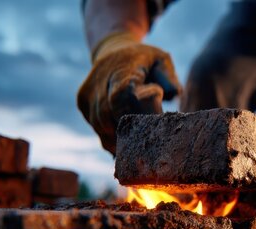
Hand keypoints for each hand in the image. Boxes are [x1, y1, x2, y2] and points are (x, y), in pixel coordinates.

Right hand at [77, 32, 179, 154]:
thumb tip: (173, 94)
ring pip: (100, 124)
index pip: (121, 94)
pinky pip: (95, 126)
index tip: (148, 128)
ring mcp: (88, 91)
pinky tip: (122, 146)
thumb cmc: (144, 60)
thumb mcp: (161, 59)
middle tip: (144, 147)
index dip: (133, 114)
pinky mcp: (82, 101)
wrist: (114, 51)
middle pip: (109, 114)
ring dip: (117, 139)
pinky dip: (109, 138)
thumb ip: (169, 77)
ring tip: (135, 149)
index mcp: (122, 68)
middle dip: (126, 133)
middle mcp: (100, 79)